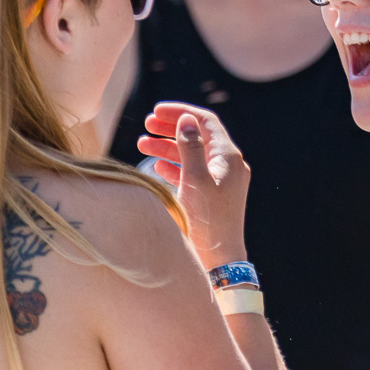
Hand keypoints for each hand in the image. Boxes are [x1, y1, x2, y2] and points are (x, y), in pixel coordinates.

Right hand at [137, 102, 249, 267]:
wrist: (219, 259)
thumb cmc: (208, 220)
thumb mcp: (195, 180)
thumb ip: (190, 147)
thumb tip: (187, 120)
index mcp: (228, 157)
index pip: (205, 122)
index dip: (181, 113)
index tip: (157, 110)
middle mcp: (227, 166)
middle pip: (197, 136)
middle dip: (171, 128)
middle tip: (147, 124)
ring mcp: (220, 181)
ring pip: (191, 155)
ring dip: (167, 147)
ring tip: (142, 145)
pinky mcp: (211, 196)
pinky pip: (191, 173)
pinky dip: (173, 166)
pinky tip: (155, 166)